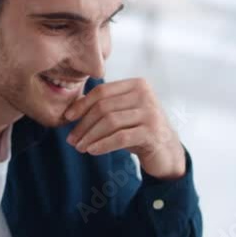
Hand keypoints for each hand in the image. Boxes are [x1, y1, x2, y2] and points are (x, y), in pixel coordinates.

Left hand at [64, 78, 184, 179]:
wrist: (167, 151)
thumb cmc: (139, 131)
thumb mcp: (122, 114)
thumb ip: (103, 107)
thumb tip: (70, 112)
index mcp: (137, 85)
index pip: (102, 91)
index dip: (82, 105)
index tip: (68, 118)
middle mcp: (145, 95)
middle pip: (104, 107)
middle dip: (83, 124)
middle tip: (72, 140)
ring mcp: (150, 113)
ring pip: (110, 122)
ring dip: (90, 136)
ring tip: (80, 147)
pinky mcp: (152, 132)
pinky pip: (120, 137)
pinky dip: (103, 144)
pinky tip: (92, 151)